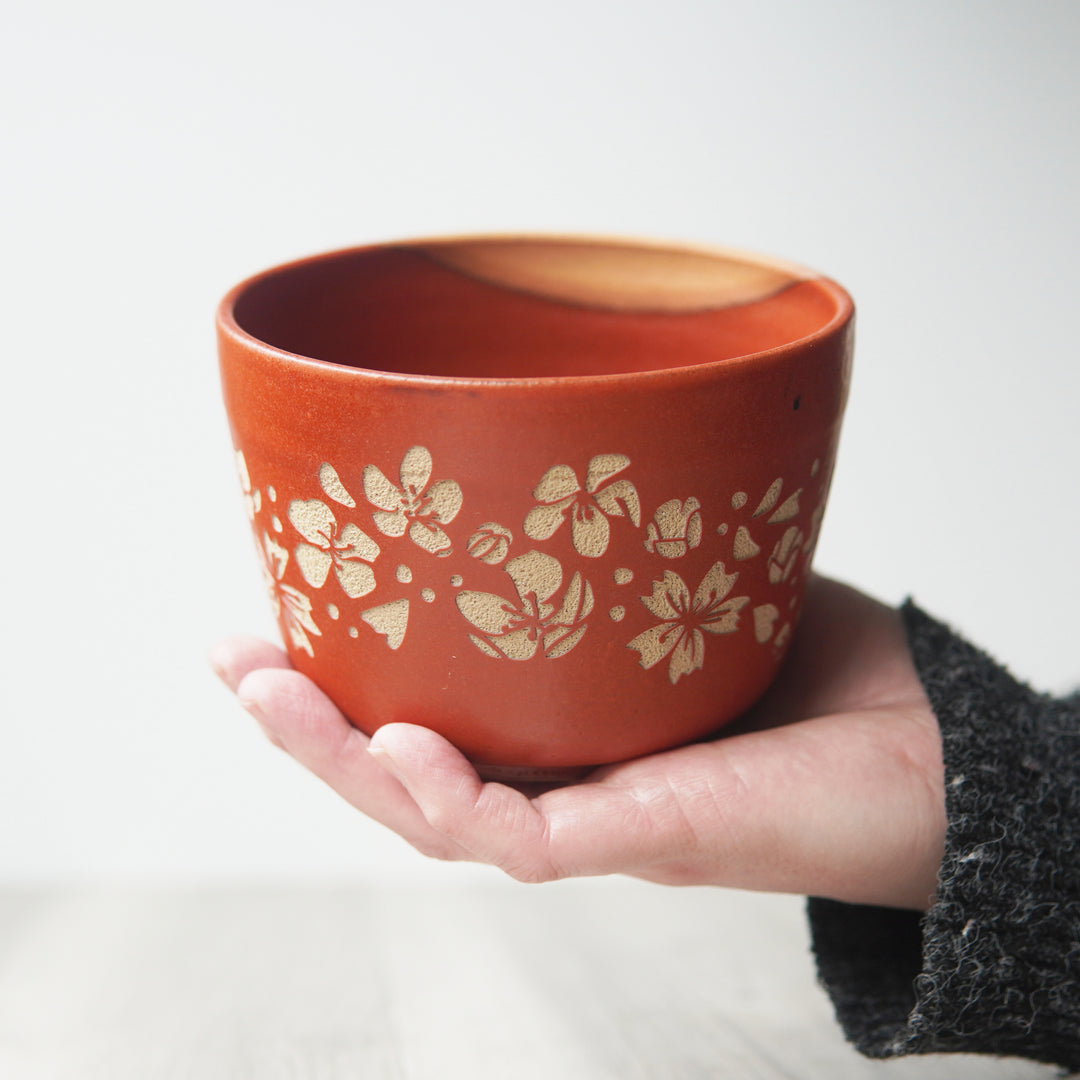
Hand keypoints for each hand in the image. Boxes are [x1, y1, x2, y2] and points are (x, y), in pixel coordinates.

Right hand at [210, 576, 944, 909]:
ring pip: (431, 814)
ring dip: (340, 760)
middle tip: (234, 656)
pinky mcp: (643, 840)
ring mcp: (596, 814)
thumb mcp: (696, 572)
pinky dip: (445, 798)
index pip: (432, 706)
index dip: (346, 669)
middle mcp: (563, 774)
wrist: (929, 746)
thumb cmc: (821, 660)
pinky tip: (401, 744)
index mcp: (563, 720)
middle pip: (405, 766)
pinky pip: (518, 840)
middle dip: (308, 718)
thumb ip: (624, 529)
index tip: (276, 605)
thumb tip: (560, 430)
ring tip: (271, 693)